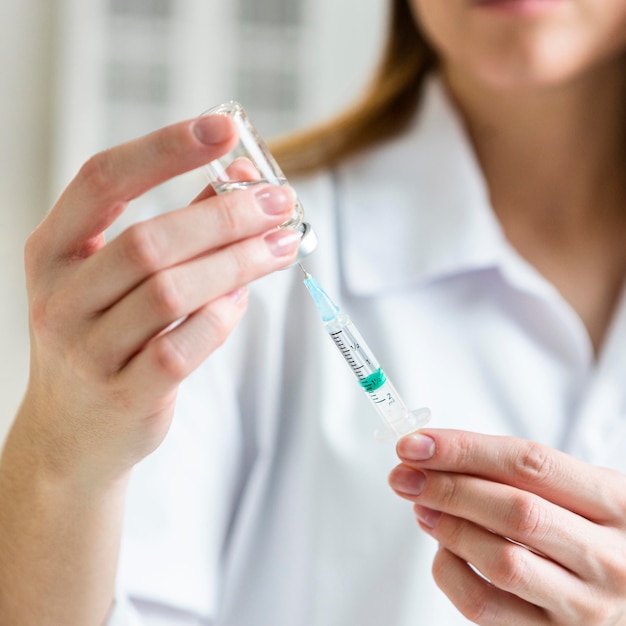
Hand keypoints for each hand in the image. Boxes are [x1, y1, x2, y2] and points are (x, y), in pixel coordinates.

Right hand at [15, 114, 298, 484]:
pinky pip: (185, 345)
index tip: (224, 128)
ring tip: (281, 244)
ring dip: (238, 262)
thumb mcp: (119, 279)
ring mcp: (88, 351)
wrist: (72, 435)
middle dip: (225, 217)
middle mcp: (61, 298)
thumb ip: (178, 226)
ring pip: (172, 292)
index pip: (104, 180)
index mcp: (53, 252)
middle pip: (150, 241)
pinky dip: (224, 315)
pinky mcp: (125, 394)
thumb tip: (237, 176)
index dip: (165, 149)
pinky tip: (244, 296)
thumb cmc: (104, 341)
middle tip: (278, 203)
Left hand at [388, 429, 625, 624]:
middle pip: (515, 511)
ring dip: (447, 527)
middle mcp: (610, 556)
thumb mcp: (573, 486)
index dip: (464, 449)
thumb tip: (427, 458)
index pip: (530, 463)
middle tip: (405, 475)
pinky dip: (450, 570)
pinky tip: (443, 549)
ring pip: (500, 561)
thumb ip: (510, 470)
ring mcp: (586, 605)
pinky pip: (484, 606)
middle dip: (448, 487)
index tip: (416, 443)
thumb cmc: (585, 524)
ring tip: (422, 506)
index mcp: (616, 501)